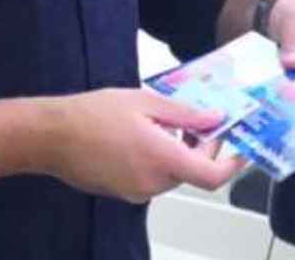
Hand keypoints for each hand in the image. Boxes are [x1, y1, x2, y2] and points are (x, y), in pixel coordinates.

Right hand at [40, 88, 246, 202]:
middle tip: (201, 117)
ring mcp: (137, 191)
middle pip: (193, 171)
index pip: (211, 176)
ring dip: (181, 150)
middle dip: (203, 146)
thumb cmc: (93, 114)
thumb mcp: (146, 102)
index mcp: (161, 158)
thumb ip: (186, 114)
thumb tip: (217, 119)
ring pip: (174, 173)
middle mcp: (152, 182)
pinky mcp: (124, 192)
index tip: (242, 149)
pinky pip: (155, 177)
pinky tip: (148, 133)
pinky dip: (162, 158)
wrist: (51, 136)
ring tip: (167, 120)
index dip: (233, 165)